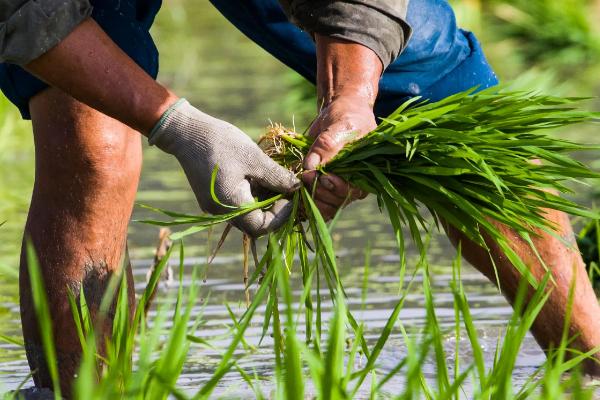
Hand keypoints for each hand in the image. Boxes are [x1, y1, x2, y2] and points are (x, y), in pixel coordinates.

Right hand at [150, 99, 299, 236]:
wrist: (186, 131)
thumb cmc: (220, 142)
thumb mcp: (254, 158)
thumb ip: (277, 177)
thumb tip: (298, 188)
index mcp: (231, 205)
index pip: (262, 227)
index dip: (281, 216)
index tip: (291, 195)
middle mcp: (221, 212)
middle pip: (254, 223)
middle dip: (274, 209)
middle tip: (286, 188)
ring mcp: (215, 207)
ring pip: (247, 214)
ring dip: (264, 201)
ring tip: (273, 178)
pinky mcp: (213, 198)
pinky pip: (237, 204)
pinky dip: (252, 195)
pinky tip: (258, 176)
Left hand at [302, 96, 372, 219]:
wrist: (341, 112)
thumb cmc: (346, 117)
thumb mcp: (338, 126)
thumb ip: (326, 145)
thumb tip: (310, 165)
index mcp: (365, 172)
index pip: (350, 190)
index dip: (333, 187)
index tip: (317, 176)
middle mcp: (354, 184)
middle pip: (336, 201)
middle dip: (318, 191)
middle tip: (305, 176)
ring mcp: (340, 187)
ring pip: (326, 206)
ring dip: (310, 199)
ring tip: (300, 184)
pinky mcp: (326, 187)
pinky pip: (318, 203)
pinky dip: (307, 203)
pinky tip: (298, 197)